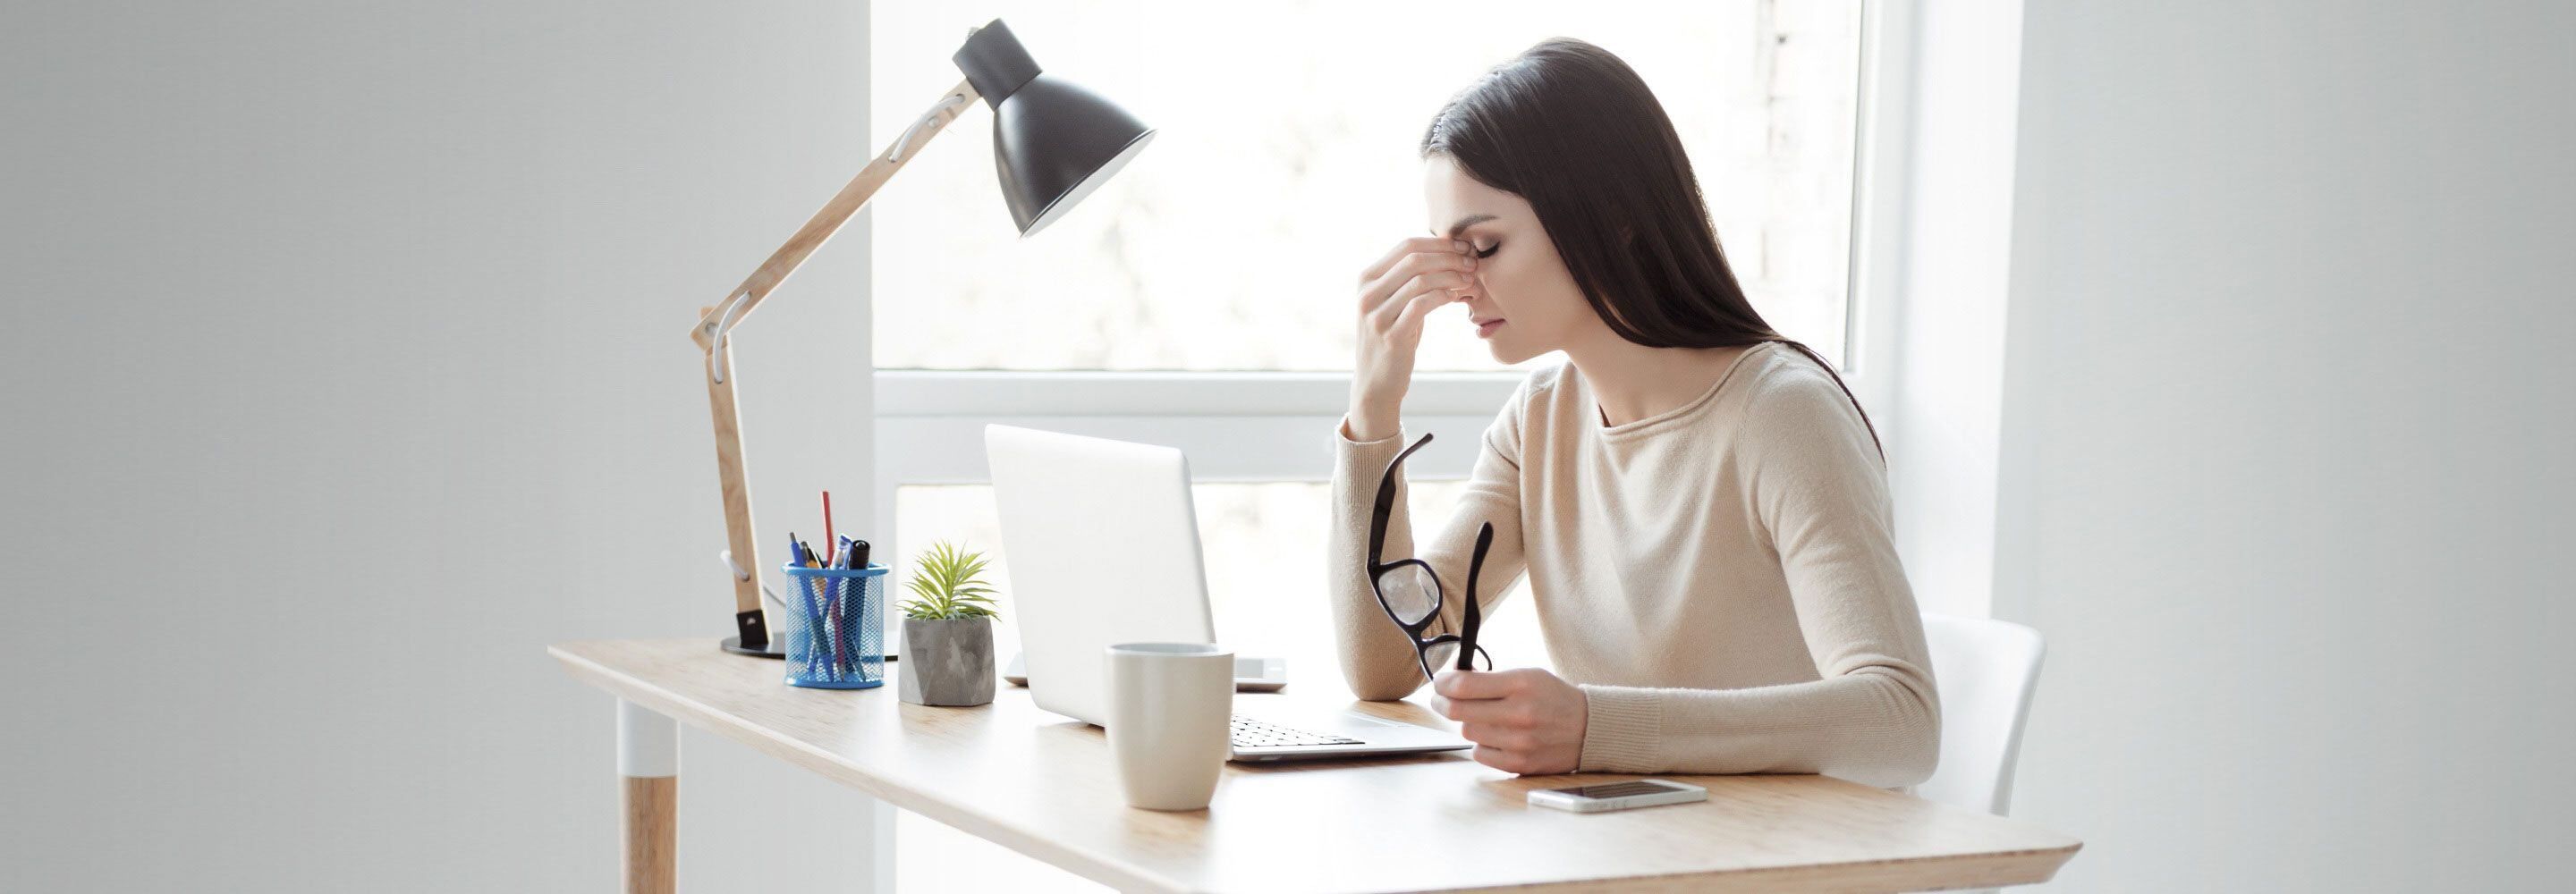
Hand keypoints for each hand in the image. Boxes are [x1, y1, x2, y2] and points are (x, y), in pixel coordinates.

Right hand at [1348, 236, 1477, 440]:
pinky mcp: (1391, 335)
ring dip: (1451, 276)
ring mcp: (1376, 315)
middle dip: (1449, 257)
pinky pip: (1422, 304)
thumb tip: (1448, 250)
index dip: (1439, 243)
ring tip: (1470, 280)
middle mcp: (1367, 294)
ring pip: (1420, 280)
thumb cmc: (1392, 337)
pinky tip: (1457, 297)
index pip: (1407, 246)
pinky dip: (1444, 296)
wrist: (1376, 383)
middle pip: (1415, 259)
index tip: (1464, 248)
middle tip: (1472, 262)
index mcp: (1366, 278)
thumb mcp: (1394, 302)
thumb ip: (1409, 278)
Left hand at [1429, 667, 1586, 774]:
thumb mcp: (1527, 676)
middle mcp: (1519, 713)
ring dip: (1468, 723)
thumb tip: (1452, 679)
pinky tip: (1495, 736)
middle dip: (1441, 702)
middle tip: (1441, 698)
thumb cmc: (1553, 699)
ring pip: (1467, 732)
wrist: (1589, 729)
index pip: (1463, 685)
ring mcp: (1519, 742)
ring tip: (1483, 717)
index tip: (1439, 682)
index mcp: (1520, 684)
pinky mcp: (1519, 763)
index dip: (1442, 683)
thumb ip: (1491, 678)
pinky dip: (1481, 744)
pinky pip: (1479, 753)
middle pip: (1457, 711)